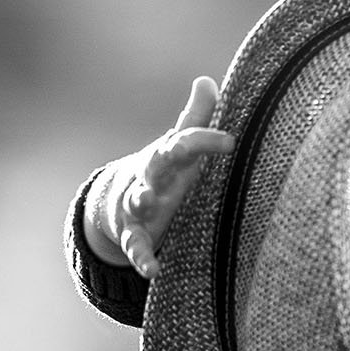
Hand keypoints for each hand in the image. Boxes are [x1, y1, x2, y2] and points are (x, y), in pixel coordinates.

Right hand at [84, 77, 234, 277]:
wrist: (118, 201)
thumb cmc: (164, 170)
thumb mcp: (178, 145)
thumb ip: (196, 118)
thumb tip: (207, 80)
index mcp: (168, 156)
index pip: (185, 141)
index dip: (205, 139)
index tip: (230, 141)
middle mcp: (152, 177)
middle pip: (157, 163)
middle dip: (165, 156)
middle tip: (177, 149)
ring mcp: (140, 205)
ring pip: (138, 200)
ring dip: (142, 199)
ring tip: (147, 201)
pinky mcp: (135, 234)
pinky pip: (137, 246)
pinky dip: (142, 258)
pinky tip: (153, 270)